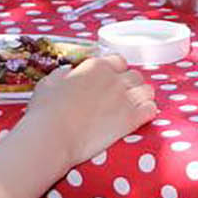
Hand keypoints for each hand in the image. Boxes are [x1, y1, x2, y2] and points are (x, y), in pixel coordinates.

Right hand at [28, 54, 159, 167]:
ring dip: (141, 97)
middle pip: (134, 76)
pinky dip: (147, 113)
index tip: (109, 82)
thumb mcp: (50, 82)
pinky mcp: (132, 119)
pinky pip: (151, 110)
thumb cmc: (46, 111)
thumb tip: (70, 73)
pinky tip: (138, 119)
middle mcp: (115, 78)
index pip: (118, 61)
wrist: (52, 137)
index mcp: (97, 66)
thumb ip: (65, 74)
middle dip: (129, 86)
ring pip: (147, 90)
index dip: (115, 72)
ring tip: (131, 108)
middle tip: (119, 99)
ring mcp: (126, 98)